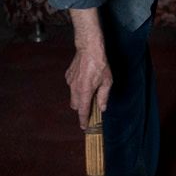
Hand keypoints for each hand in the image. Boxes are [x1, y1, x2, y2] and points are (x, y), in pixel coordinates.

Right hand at [65, 8, 112, 127]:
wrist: (89, 48)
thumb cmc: (100, 64)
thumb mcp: (107, 82)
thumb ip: (103, 97)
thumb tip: (102, 108)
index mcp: (84, 92)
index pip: (83, 111)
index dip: (83, 120)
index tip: (84, 127)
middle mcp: (74, 88)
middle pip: (76, 106)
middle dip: (82, 108)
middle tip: (92, 106)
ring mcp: (69, 82)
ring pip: (73, 96)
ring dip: (80, 98)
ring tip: (91, 91)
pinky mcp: (68, 76)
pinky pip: (72, 86)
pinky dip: (77, 87)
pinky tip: (86, 80)